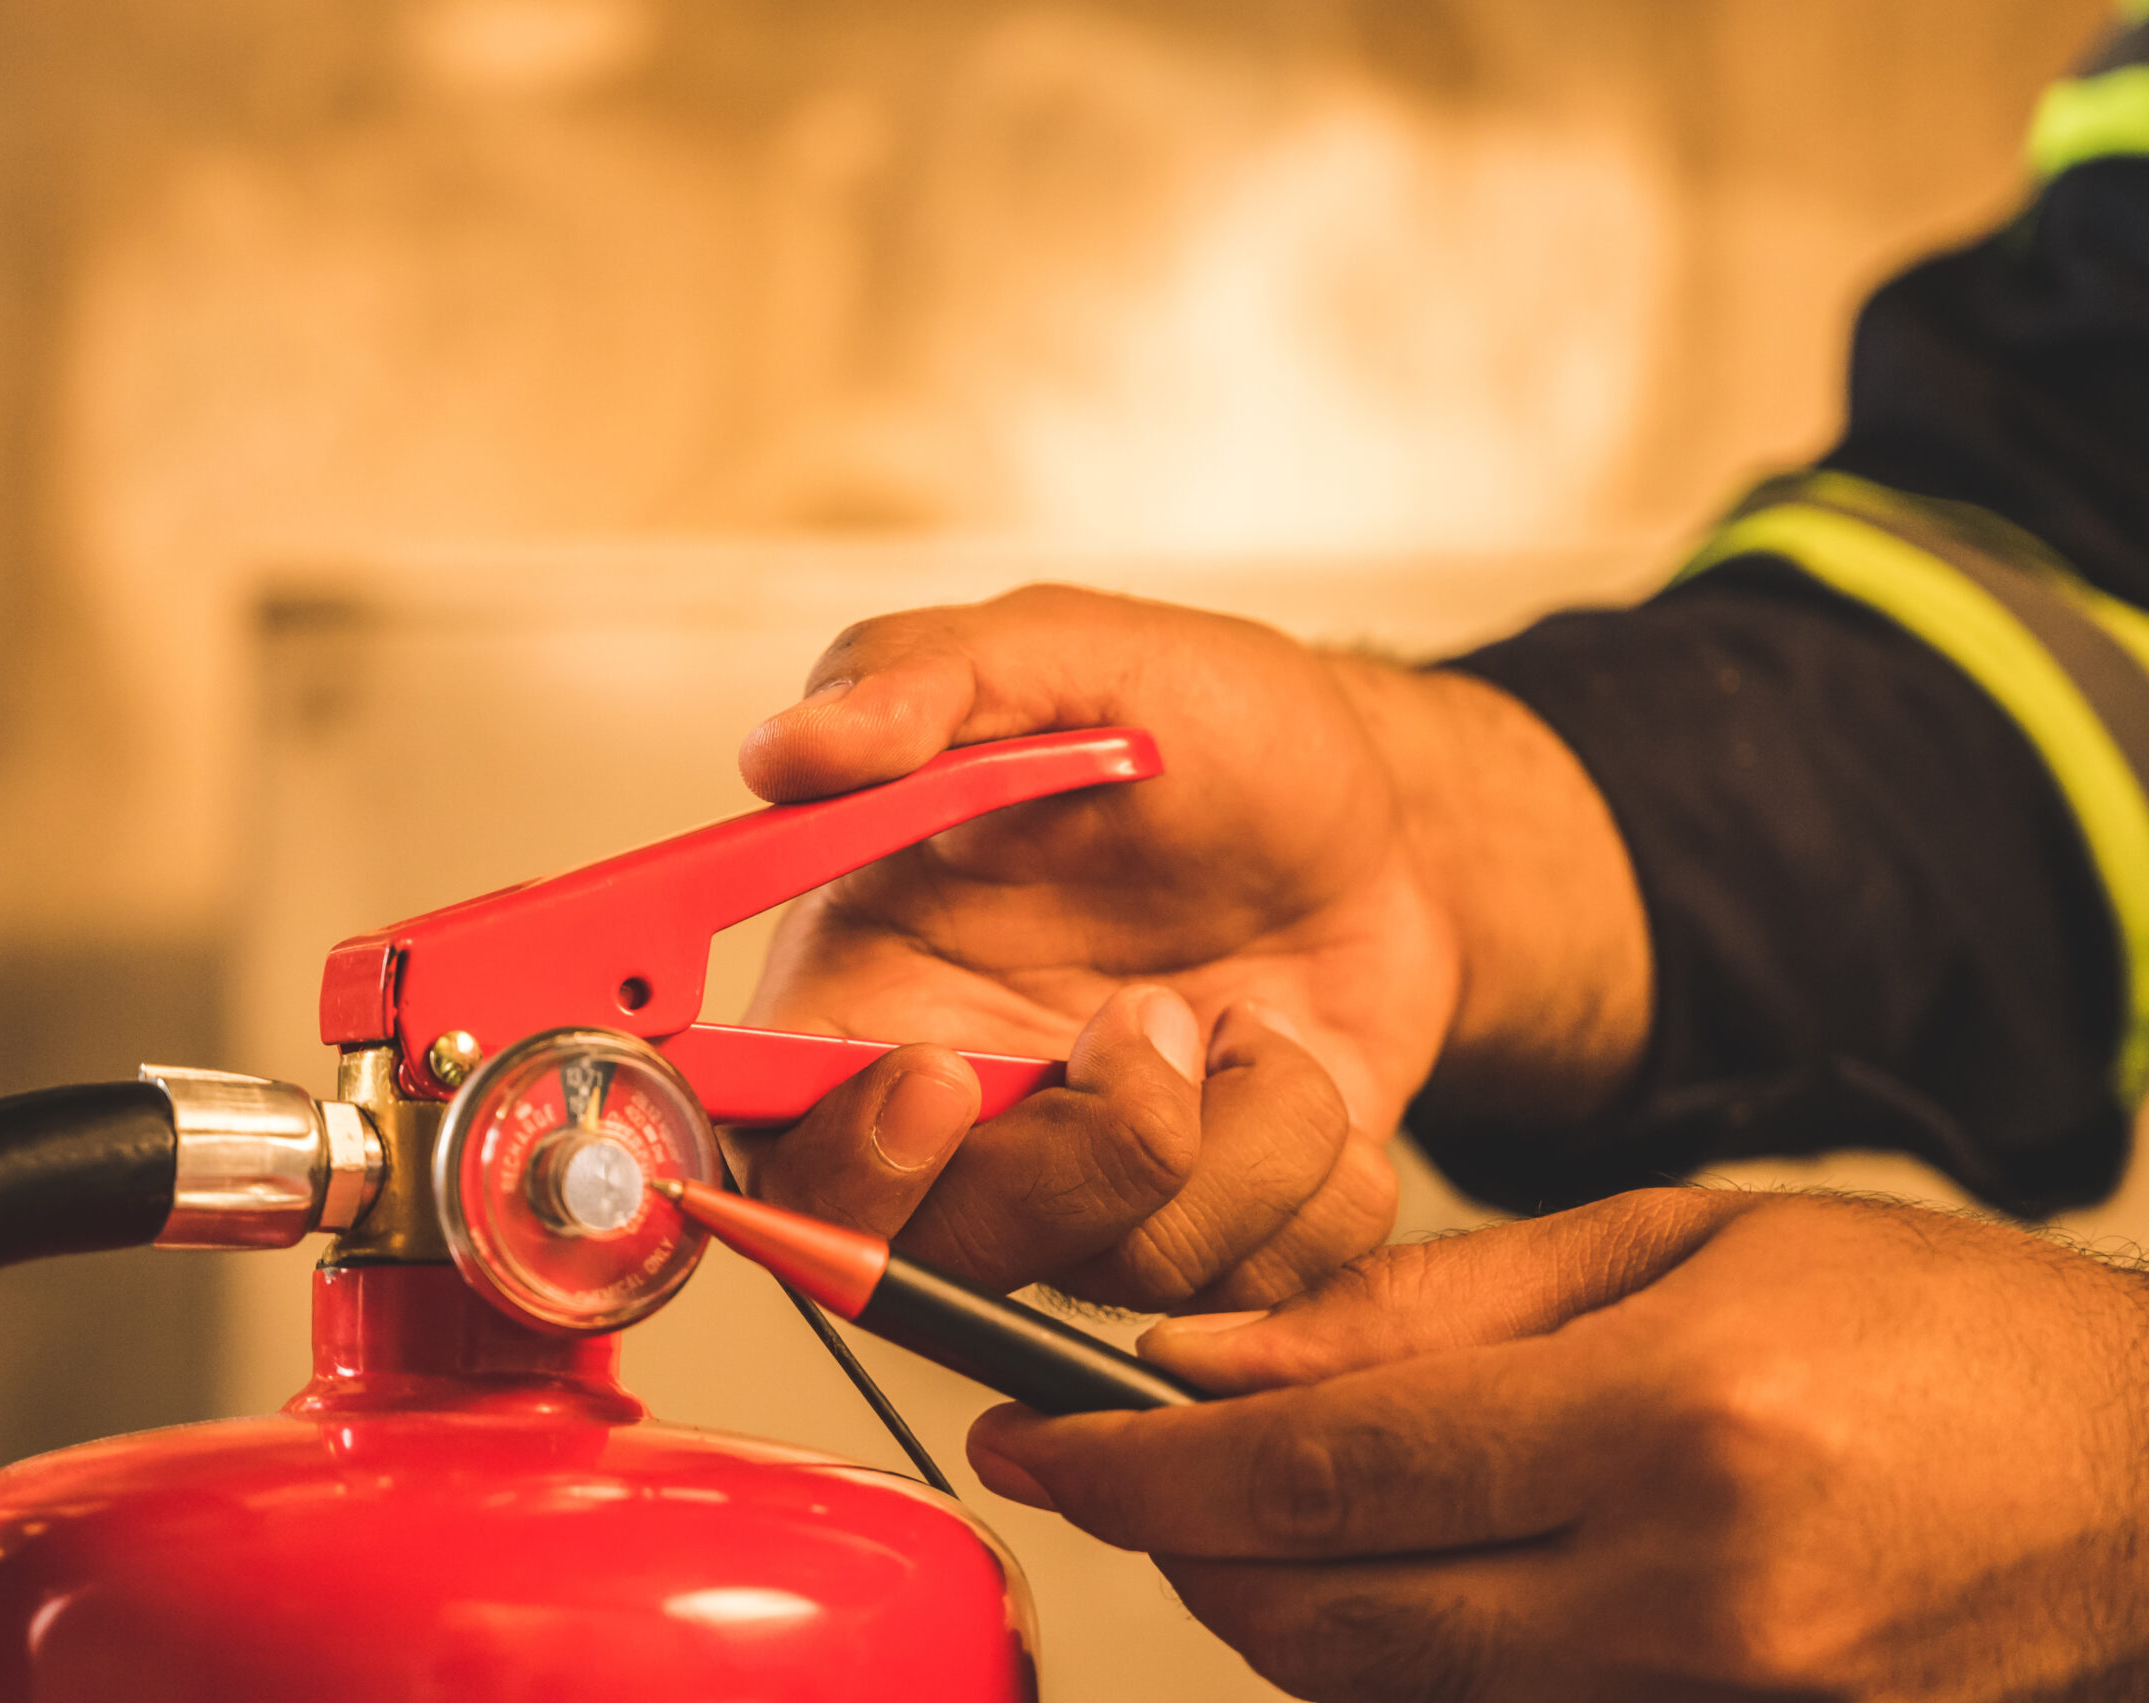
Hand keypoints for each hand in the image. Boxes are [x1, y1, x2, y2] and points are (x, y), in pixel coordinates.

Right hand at [728, 584, 1647, 1307]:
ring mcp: (1090, 1195)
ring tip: (1252, 1018)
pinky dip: (1321, 1183)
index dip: (838, 1161)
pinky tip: (1305, 1072)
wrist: (1375, 813)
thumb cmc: (1204, 730)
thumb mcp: (1069, 656)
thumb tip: (786, 748)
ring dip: (1239, 1141)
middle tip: (1157, 1018)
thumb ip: (919, 679)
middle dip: (1082, 1158)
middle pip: (945, 1259)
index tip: (942, 1077)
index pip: (773, 1147)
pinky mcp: (1216, 1235)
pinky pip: (1266, 1290)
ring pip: (1129, 1277)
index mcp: (871, 995)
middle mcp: (966, 1121)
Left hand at [966, 1189, 2148, 1701]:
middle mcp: (1689, 1593)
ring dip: (1277, 1606)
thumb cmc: (1925, 1321)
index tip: (1035, 1440)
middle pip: (1327, 1621)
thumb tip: (1212, 1350)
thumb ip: (1424, 1310)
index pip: (1322, 1470)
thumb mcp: (1670, 1244)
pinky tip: (1399, 1568)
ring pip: (1390, 1695)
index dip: (1142, 1467)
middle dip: (1179, 1553)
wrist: (2147, 1478)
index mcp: (1668, 1424)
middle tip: (1113, 1467)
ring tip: (1248, 1501)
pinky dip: (1402, 1660)